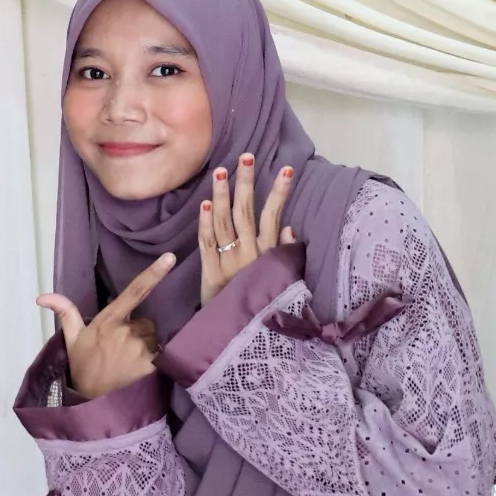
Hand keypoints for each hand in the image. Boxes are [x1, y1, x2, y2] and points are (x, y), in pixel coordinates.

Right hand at [37, 253, 174, 399]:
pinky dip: (154, 362)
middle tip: (123, 352)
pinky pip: (161, 356)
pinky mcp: (151, 365)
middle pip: (146, 323)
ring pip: (154, 340)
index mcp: (108, 320)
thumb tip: (41, 296)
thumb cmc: (83, 368)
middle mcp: (126, 330)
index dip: (153, 274)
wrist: (92, 402)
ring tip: (129, 364)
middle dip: (139, 334)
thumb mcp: (72, 340)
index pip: (134, 291)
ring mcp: (139, 348)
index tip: (170, 258)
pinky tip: (140, 372)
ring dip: (146, 349)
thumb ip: (65, 312)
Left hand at [199, 157, 297, 304]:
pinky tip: (205, 202)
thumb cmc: (264, 307)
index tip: (285, 169)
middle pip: (245, 213)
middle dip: (246, 183)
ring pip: (223, 222)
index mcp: (268, 256)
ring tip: (222, 170)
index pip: (274, 217)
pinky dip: (205, 223)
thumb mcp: (283, 282)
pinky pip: (207, 244)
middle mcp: (248, 255)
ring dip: (222, 195)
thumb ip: (285, 255)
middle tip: (246, 157)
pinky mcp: (209, 274)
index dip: (279, 193)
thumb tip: (290, 228)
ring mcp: (228, 263)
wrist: (241, 338)